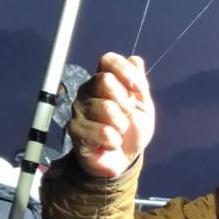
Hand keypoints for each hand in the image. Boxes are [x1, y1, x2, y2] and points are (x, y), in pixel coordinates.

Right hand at [67, 53, 155, 179]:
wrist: (123, 159)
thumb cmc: (132, 129)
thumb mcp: (144, 107)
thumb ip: (139, 85)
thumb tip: (135, 59)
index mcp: (104, 79)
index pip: (108, 60)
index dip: (125, 71)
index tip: (139, 89)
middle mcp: (88, 90)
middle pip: (104, 80)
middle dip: (125, 100)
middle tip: (128, 114)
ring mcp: (79, 109)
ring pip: (106, 108)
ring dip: (122, 124)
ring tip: (120, 132)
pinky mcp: (75, 129)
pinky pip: (102, 132)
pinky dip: (114, 140)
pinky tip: (112, 143)